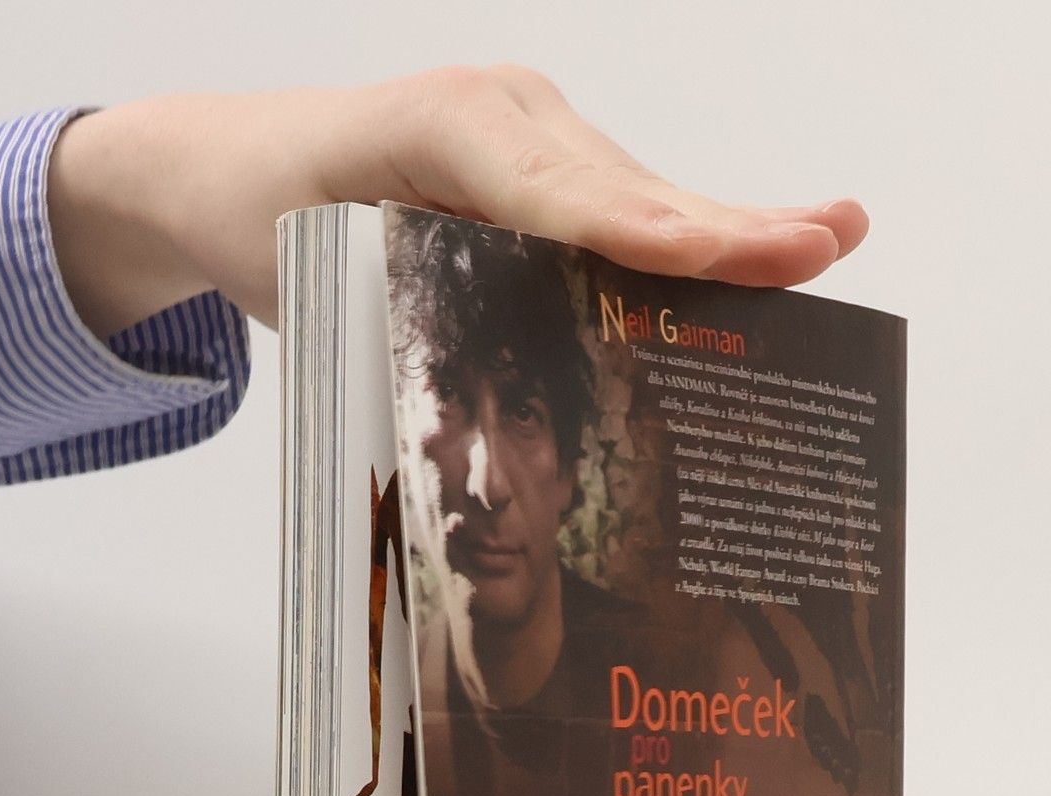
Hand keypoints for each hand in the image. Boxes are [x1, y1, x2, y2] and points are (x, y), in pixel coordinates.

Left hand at [46, 70, 868, 335]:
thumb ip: (412, 317)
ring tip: (822, 244)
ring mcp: (526, 129)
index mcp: (451, 127)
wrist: (219, 168)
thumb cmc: (262, 218)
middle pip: (633, 192)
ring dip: (722, 236)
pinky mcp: (533, 159)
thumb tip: (505, 426)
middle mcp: (506, 114)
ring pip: (638, 198)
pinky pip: (616, 206)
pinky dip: (676, 243)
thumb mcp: (317, 274)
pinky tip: (745, 262)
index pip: (578, 201)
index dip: (669, 235)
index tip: (746, 253)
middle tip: (830, 238)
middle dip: (731, 228)